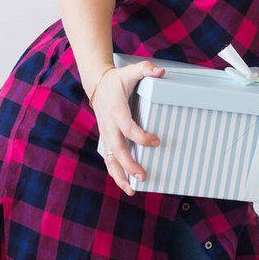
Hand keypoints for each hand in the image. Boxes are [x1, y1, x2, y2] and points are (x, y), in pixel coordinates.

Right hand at [92, 61, 164, 194]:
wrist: (97, 84)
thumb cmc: (118, 79)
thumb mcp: (131, 71)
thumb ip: (146, 69)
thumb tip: (161, 71)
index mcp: (116, 110)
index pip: (128, 128)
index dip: (141, 137)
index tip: (157, 142)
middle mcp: (108, 125)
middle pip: (117, 149)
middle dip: (129, 165)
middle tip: (143, 177)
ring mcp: (106, 134)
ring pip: (110, 159)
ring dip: (119, 175)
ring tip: (132, 190)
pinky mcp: (107, 138)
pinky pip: (110, 158)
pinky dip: (116, 172)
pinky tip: (126, 184)